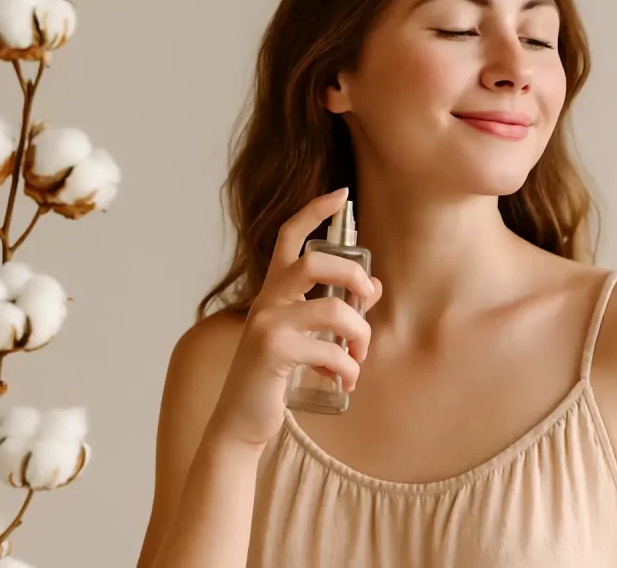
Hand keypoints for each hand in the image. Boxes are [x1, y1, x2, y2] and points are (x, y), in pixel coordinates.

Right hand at [205, 188, 382, 450]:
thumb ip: (336, 310)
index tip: (341, 194)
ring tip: (359, 357)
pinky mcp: (272, 351)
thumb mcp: (307, 337)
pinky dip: (348, 367)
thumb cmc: (274, 377)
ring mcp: (267, 323)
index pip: (288, 236)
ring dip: (360, 335)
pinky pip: (331, 350)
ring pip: (333, 310)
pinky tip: (346, 381)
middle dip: (354, 277)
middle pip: (316, 262)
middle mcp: (267, 300)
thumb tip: (374, 287)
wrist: (241, 421)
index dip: (314, 210)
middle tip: (367, 302)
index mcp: (273, 291)